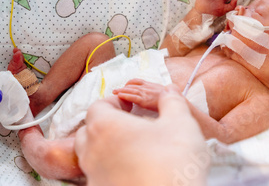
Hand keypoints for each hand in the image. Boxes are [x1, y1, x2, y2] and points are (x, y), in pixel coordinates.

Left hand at [75, 87, 208, 185]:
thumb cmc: (173, 161)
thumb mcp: (181, 123)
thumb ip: (172, 102)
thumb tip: (170, 91)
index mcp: (106, 127)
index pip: (97, 106)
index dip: (113, 103)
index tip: (130, 105)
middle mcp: (92, 152)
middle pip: (88, 131)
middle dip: (105, 125)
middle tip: (129, 125)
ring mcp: (94, 176)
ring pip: (91, 156)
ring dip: (106, 149)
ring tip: (132, 149)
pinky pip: (99, 177)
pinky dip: (110, 170)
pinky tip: (133, 171)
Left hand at [113, 79, 165, 110]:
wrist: (176, 99)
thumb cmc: (170, 97)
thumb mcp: (162, 91)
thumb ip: (155, 91)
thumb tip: (153, 93)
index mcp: (150, 84)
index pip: (137, 81)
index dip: (129, 83)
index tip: (125, 86)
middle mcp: (146, 87)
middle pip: (131, 85)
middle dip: (122, 88)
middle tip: (115, 91)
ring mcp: (145, 93)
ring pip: (130, 90)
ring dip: (121, 91)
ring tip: (114, 93)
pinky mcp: (145, 100)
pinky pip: (133, 97)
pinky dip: (125, 96)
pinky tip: (120, 96)